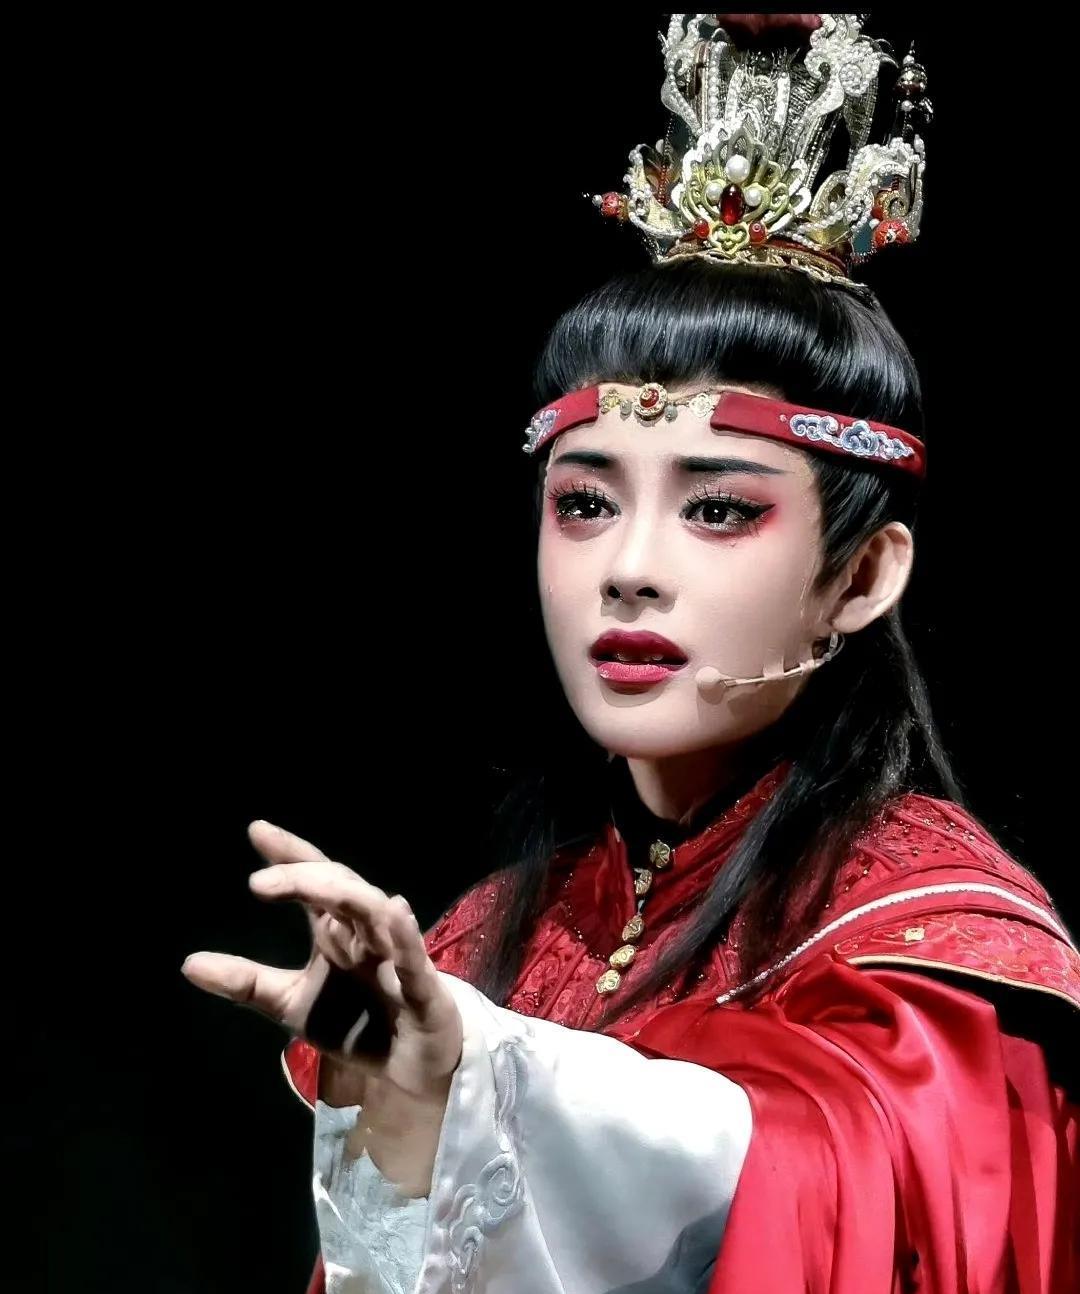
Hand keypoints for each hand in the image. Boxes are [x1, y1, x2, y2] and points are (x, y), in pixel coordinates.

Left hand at [182, 821, 462, 1103]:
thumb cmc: (358, 1025)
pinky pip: (413, 956)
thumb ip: (247, 983)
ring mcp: (396, 955)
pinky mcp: (422, 987)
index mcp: (336, 931)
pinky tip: (393, 912)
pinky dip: (404, 934)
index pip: (314, 881)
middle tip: (261, 882)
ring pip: (376, 911)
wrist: (410, 1070)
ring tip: (314, 883)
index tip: (256, 831)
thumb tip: (187, 963)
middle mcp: (366, 933)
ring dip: (349, 894)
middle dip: (304, 878)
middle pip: (340, 888)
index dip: (289, 855)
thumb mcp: (292, 1005)